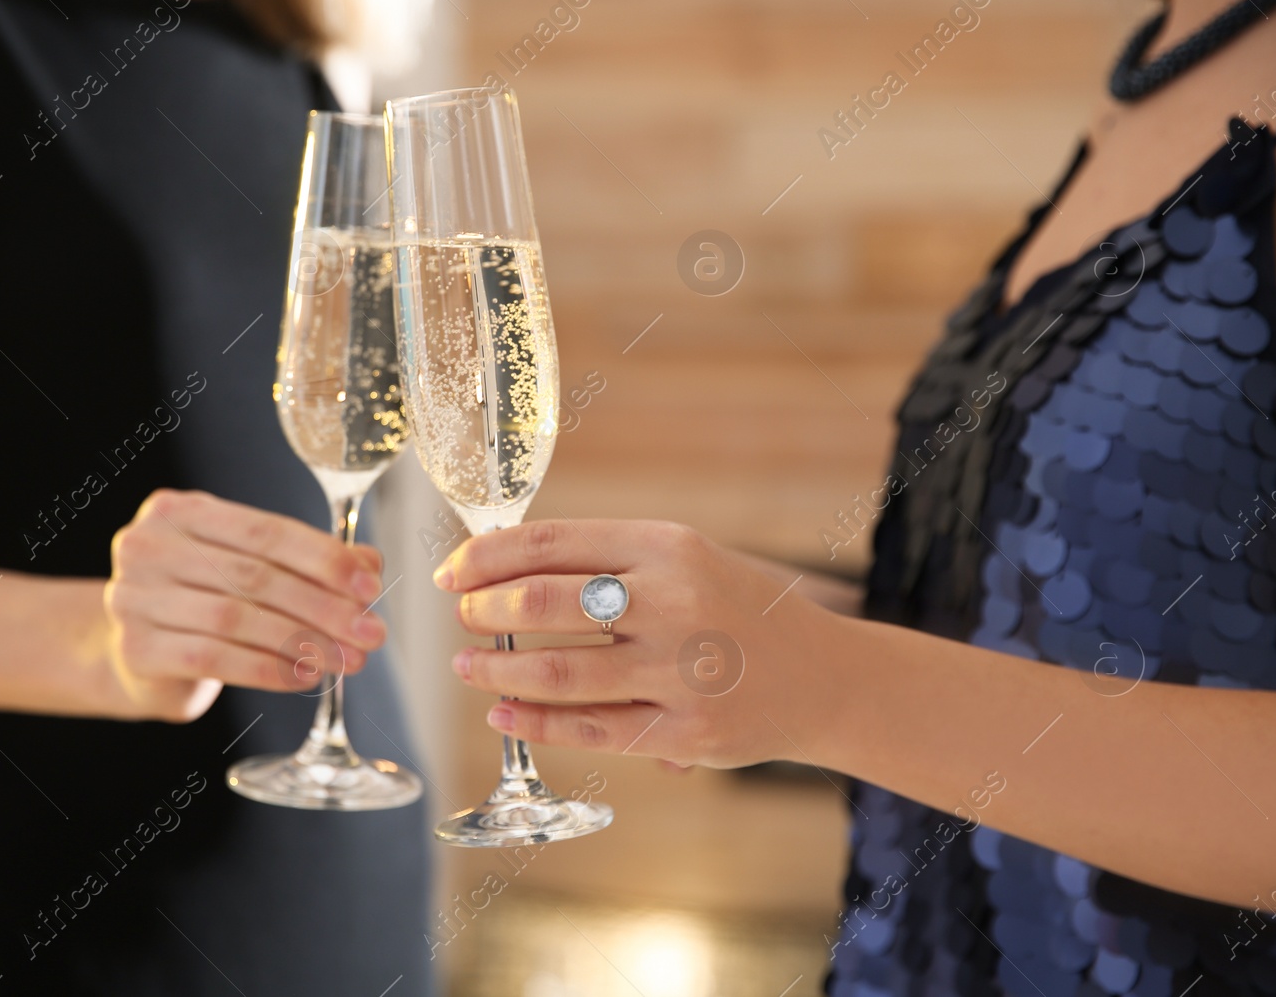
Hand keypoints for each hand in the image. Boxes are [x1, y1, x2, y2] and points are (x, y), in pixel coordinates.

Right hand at [104, 489, 386, 721]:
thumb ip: (305, 559)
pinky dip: (266, 668)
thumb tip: (370, 564)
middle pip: (255, 576)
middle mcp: (149, 546)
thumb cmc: (202, 599)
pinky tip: (303, 677)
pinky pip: (213, 657)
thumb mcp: (248, 566)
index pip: (265, 531)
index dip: (324, 559)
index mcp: (180, 510)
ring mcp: (134, 597)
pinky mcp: (135, 648)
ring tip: (345, 660)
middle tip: (370, 634)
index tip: (371, 588)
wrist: (140, 655)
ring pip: (237, 618)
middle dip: (324, 607)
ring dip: (302, 641)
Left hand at [435, 519, 831, 767]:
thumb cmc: (735, 609)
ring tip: (468, 667)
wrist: (823, 676)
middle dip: (484, 611)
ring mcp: (680, 670)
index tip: (451, 573)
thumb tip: (503, 569)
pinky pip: (589, 729)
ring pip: (556, 672)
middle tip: (464, 619)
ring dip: (496, 671)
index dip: (485, 557)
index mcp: (665, 546)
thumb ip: (607, 561)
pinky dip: (533, 722)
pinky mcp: (686, 731)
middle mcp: (672, 601)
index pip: (549, 543)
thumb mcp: (684, 558)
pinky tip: (502, 714)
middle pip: (542, 602)